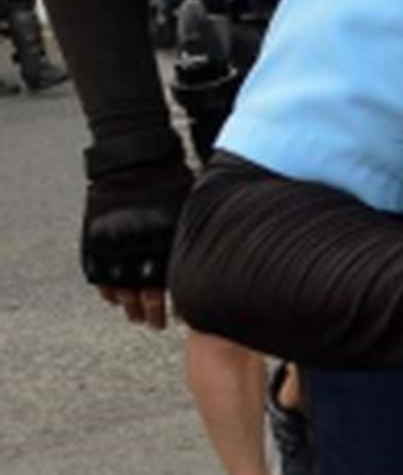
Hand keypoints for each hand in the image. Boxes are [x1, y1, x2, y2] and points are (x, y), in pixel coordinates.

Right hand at [83, 157, 195, 326]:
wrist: (134, 165)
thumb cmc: (172, 184)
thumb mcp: (191, 209)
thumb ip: (199, 236)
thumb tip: (220, 256)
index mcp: (166, 247)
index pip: (172, 287)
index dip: (177, 306)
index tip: (182, 319)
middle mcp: (140, 253)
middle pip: (145, 296)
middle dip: (152, 314)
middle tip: (157, 324)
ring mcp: (114, 251)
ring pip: (121, 292)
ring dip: (129, 308)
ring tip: (136, 318)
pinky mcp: (94, 246)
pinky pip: (99, 278)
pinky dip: (107, 292)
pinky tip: (115, 300)